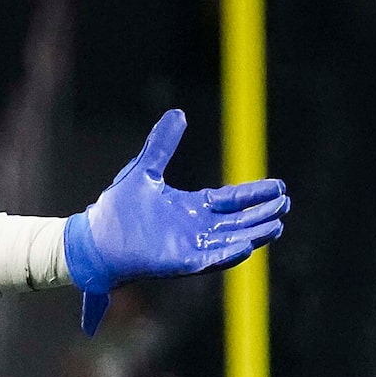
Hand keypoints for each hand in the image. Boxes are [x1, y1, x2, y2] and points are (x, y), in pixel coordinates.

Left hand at [62, 109, 287, 333]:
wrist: (90, 239)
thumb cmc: (115, 210)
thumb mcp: (144, 170)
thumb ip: (162, 144)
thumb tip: (178, 113)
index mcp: (191, 207)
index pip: (231, 200)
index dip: (254, 194)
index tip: (279, 187)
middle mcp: (194, 228)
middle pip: (238, 222)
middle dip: (262, 215)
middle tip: (285, 204)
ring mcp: (187, 247)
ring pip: (230, 242)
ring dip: (253, 234)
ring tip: (277, 225)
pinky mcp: (176, 263)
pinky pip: (207, 261)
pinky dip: (226, 255)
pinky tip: (247, 246)